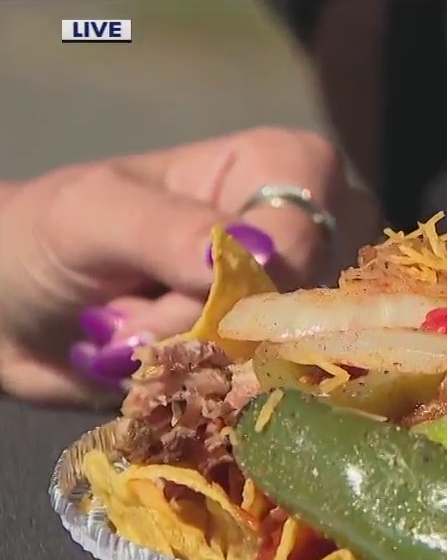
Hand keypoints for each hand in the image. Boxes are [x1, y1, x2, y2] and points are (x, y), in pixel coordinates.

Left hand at [0, 127, 378, 404]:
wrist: (16, 312)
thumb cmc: (47, 239)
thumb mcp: (89, 217)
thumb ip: (165, 229)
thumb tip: (256, 256)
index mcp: (280, 167)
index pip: (305, 234)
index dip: (252, 276)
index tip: (180, 287)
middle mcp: (304, 233)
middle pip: (302, 303)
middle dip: (211, 329)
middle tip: (135, 321)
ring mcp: (296, 299)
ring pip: (286, 356)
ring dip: (200, 364)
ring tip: (137, 340)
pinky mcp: (276, 357)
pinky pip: (273, 392)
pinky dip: (206, 392)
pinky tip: (160, 367)